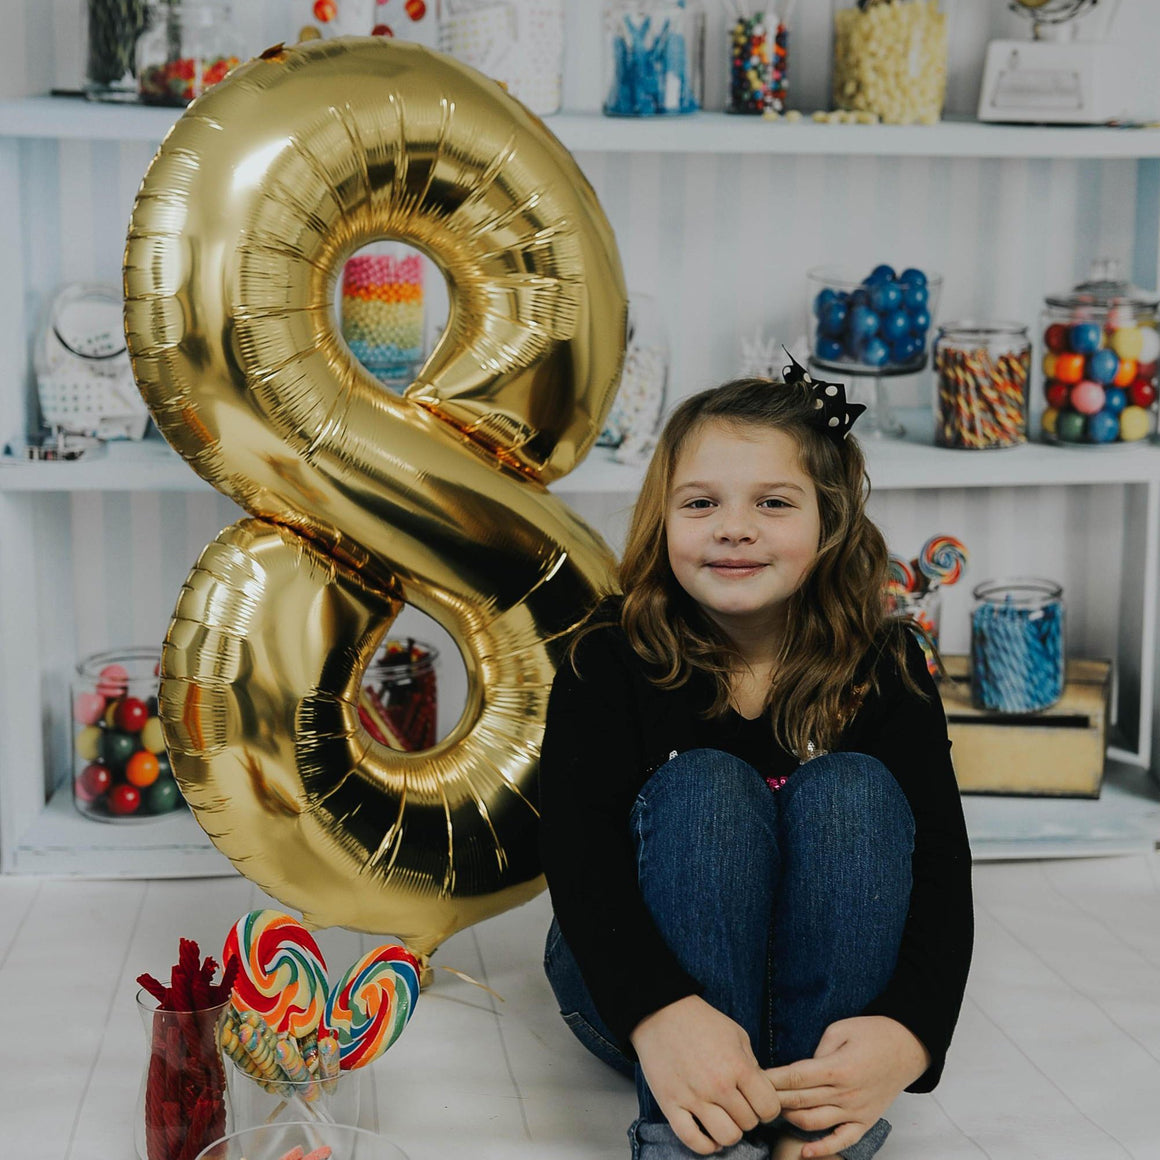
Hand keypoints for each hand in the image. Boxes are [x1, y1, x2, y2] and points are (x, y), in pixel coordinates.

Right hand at [630, 995, 781, 1154]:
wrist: (660, 1012)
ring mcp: (693, 1098)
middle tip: (737, 1103)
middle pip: (749, 1123)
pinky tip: (708, 1133)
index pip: (769, 1108)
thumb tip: (759, 1092)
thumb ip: (752, 1065)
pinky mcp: (671, 1105)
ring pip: (726, 1137)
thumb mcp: (736, 1034)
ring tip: (724, 1117)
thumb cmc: (701, 1021)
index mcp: (738, 1066)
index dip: (767, 1107)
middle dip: (747, 1115)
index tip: (757, 1100)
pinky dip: (706, 1145)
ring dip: (729, 1131)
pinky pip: (694, 1141)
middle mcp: (718, 1085)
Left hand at [764, 1016, 930, 1158]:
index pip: (795, 1078)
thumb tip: (800, 1070)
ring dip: (790, 1118)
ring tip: (772, 1111)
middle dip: (773, 1098)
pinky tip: (805, 1152)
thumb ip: (818, 1051)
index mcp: (838, 1068)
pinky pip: (842, 1142)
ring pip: (813, 1122)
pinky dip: (822, 1150)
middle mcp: (846, 1094)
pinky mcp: (865, 1122)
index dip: (771, 1080)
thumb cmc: (872, 1033)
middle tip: (753, 1095)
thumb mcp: (840, 1030)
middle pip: (799, 1101)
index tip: (753, 1078)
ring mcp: (856, 1111)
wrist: (907, 1047)